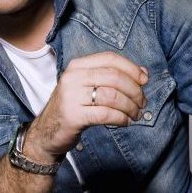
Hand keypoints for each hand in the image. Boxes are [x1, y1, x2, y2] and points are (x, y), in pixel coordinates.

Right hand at [25, 51, 147, 160]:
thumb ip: (110, 78)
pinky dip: (120, 118)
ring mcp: (71, 96)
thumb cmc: (72, 109)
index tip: (145, 80)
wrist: (46, 133)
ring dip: (130, 106)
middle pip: (114, 77)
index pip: (110, 59)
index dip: (131, 68)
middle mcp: (72, 77)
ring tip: (135, 114)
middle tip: (142, 102)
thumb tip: (143, 73)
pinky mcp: (73, 116)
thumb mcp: (86, 87)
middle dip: (134, 90)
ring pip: (112, 96)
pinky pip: (105, 114)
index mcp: (77, 66)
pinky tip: (125, 122)